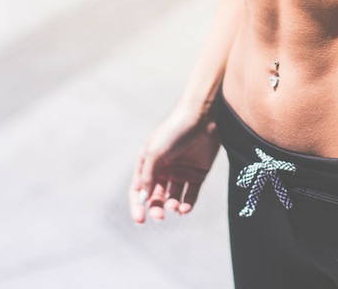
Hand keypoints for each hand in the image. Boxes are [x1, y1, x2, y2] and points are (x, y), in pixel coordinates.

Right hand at [128, 106, 221, 223]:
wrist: (200, 118)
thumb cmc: (173, 132)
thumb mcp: (154, 153)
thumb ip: (146, 177)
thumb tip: (142, 199)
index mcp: (148, 164)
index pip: (139, 190)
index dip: (137, 206)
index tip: (140, 220)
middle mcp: (164, 170)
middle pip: (156, 197)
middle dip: (156, 208)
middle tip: (160, 216)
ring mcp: (181, 172)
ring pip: (174, 197)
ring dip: (172, 205)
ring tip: (175, 206)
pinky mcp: (198, 173)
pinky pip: (191, 194)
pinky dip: (188, 204)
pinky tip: (185, 208)